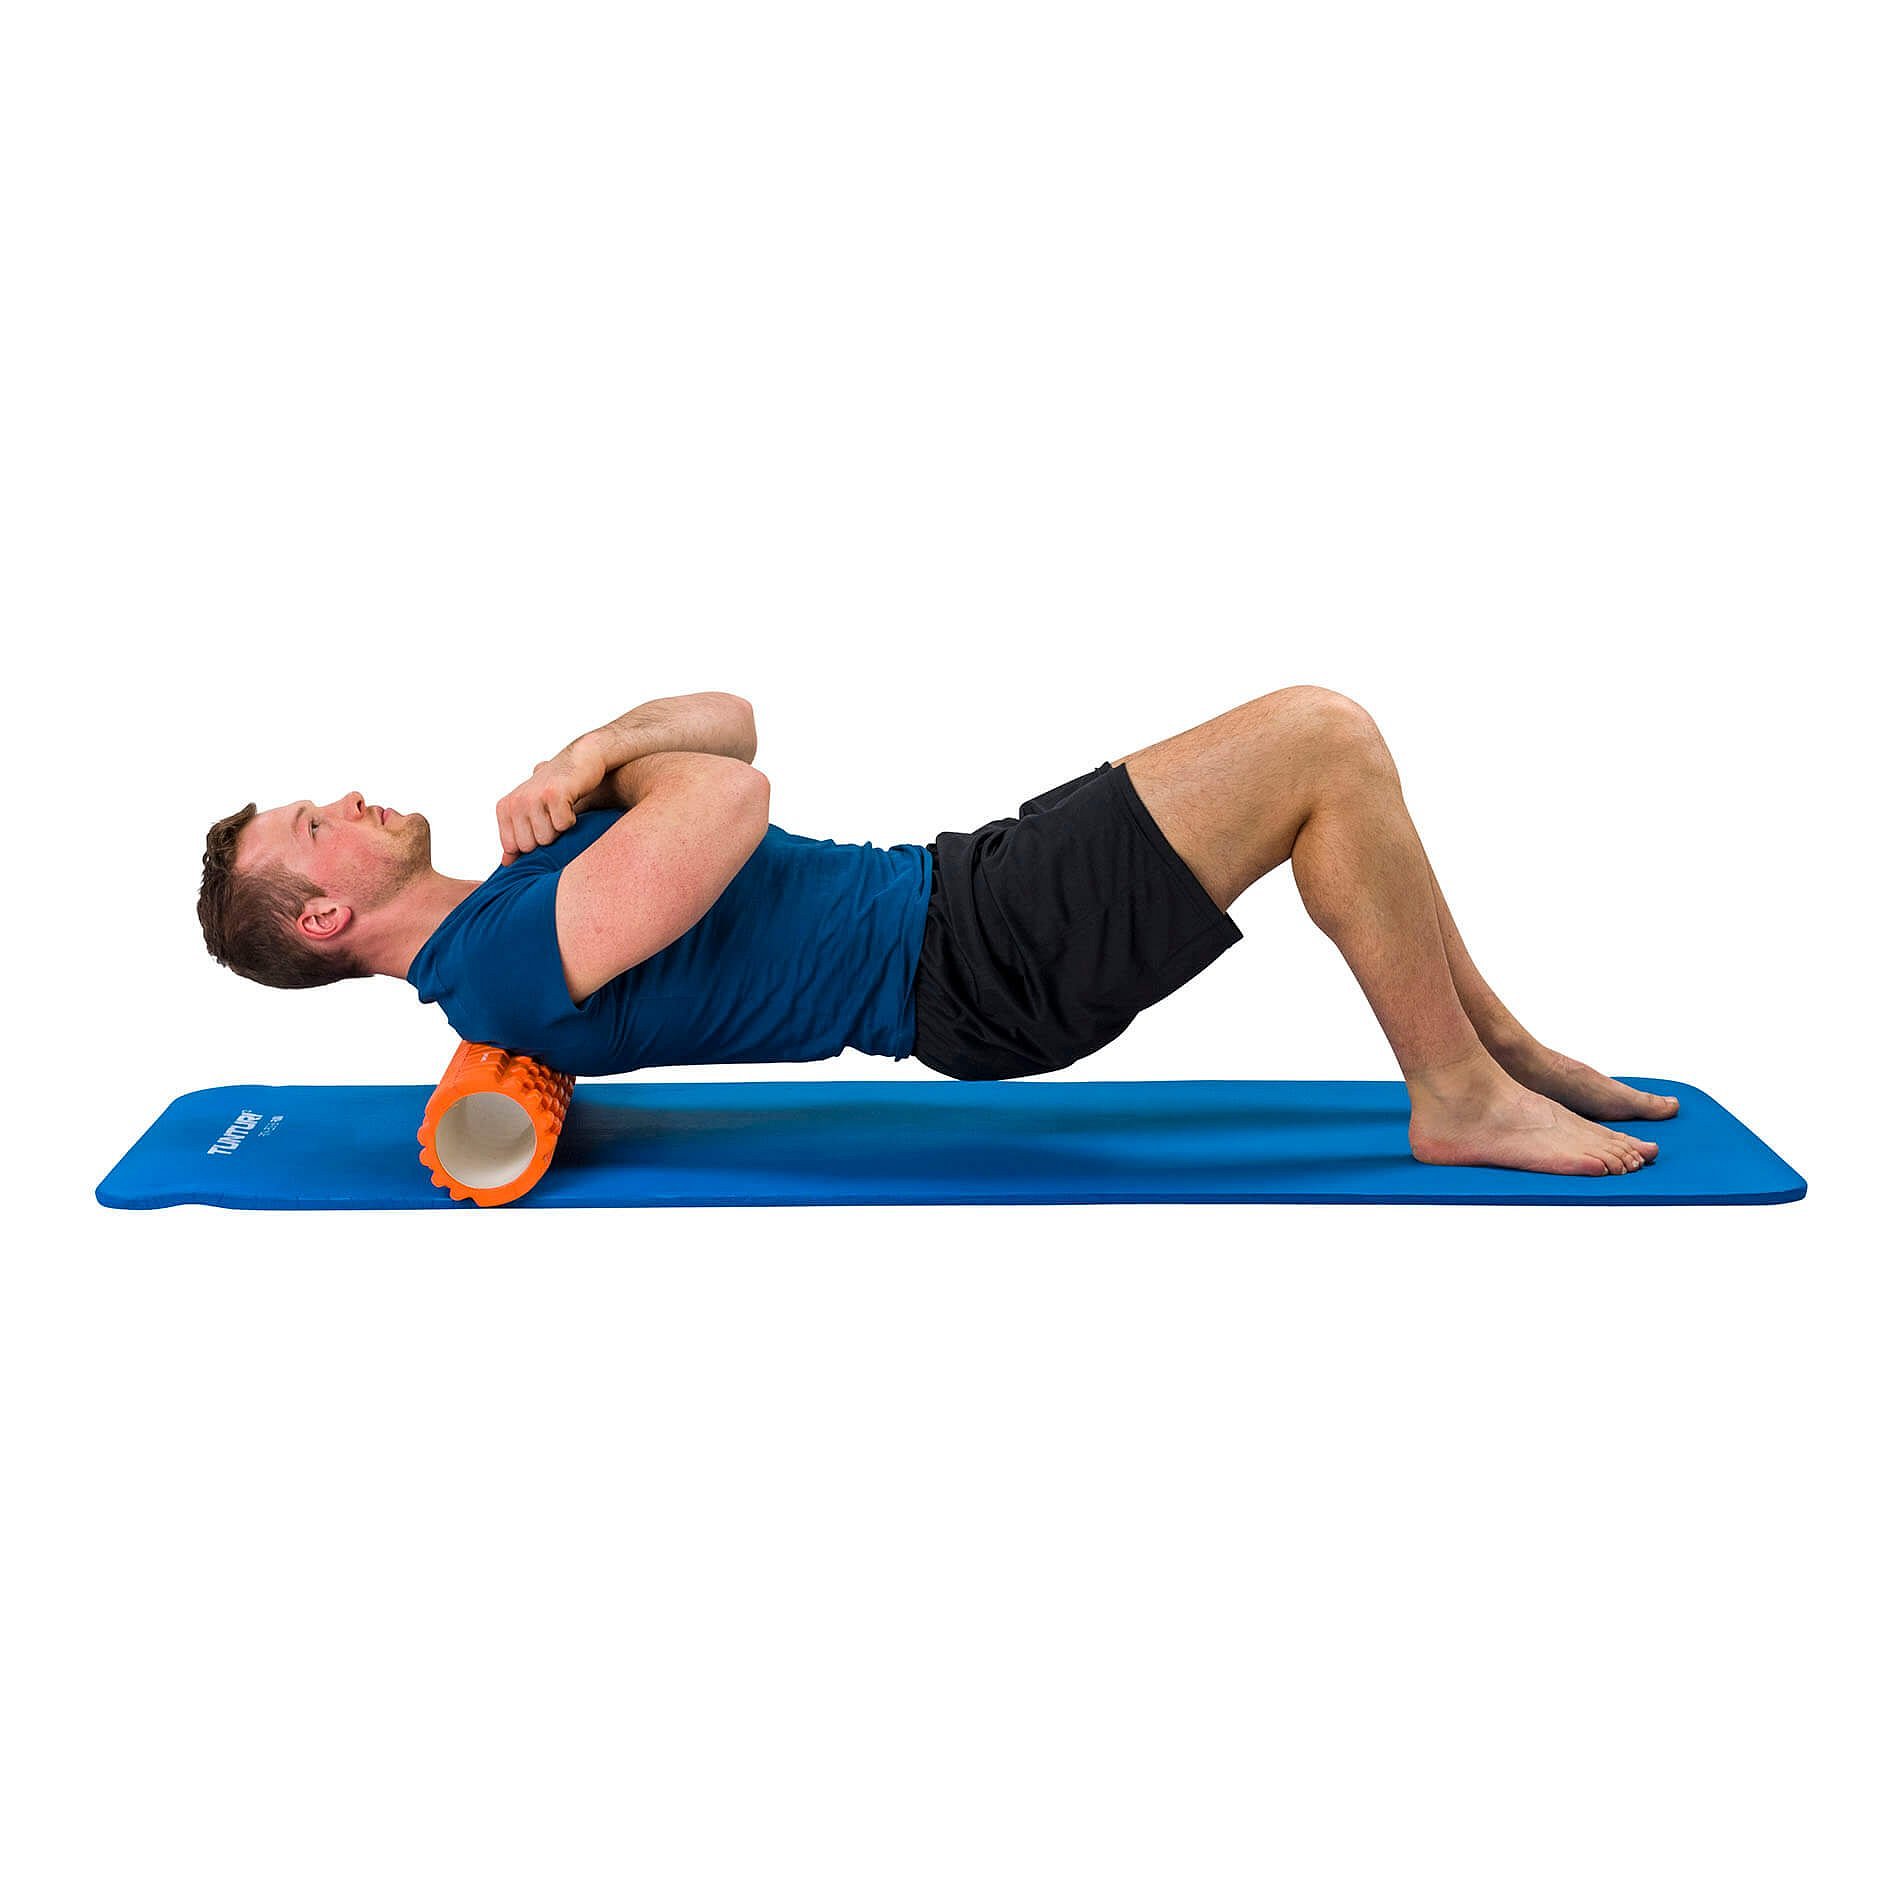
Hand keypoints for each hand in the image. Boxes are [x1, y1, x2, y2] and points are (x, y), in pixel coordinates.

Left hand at [496, 740, 606, 864]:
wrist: (580, 759)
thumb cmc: (557, 789)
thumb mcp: (529, 811)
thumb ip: (516, 837)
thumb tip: (507, 863)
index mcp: (505, 808)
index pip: (514, 848)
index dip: (533, 842)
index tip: (541, 823)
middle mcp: (515, 802)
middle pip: (530, 846)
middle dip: (547, 836)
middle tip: (553, 815)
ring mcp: (533, 797)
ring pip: (547, 838)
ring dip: (560, 828)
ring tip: (562, 808)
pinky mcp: (553, 794)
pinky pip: (564, 825)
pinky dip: (573, 819)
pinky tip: (571, 803)